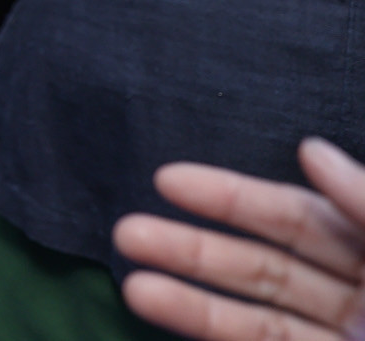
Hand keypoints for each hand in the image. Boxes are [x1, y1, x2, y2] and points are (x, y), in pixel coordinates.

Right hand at [116, 138, 364, 340]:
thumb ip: (363, 201)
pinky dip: (209, 332)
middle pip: (263, 266)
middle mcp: (357, 296)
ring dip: (190, 302)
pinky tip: (167, 313)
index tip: (166, 180)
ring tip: (132, 289)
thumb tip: (310, 148)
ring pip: (255, 318)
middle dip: (193, 249)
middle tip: (127, 233)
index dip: (232, 198)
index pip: (297, 217)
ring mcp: (339, 340)